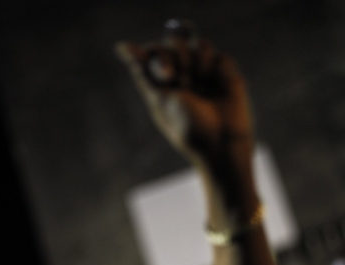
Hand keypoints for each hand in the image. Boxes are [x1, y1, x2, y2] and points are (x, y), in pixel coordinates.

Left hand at [116, 26, 252, 163]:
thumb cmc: (188, 129)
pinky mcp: (224, 72)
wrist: (222, 144)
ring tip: (201, 88)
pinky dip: (215, 70)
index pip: (153, 51)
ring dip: (198, 65)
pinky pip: (218, 55)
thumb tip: (120, 45)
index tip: (167, 76)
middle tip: (184, 84)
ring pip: (197, 44)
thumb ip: (144, 72)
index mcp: (161, 83)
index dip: (158, 55)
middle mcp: (181, 74)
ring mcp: (203, 71)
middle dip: (178, 59)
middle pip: (174, 40)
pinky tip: (217, 88)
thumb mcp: (160, 101)